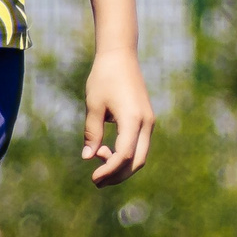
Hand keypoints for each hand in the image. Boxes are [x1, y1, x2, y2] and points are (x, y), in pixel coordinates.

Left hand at [83, 48, 155, 185]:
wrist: (120, 55)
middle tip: (97, 181)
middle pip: (137, 161)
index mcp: (133, 120)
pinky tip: (106, 150)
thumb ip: (92, 133)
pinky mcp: (146, 119)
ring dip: (121, 165)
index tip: (94, 178)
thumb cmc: (104, 77)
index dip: (109, 170)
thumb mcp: (93, 105)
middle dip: (118, 175)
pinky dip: (125, 153)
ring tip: (98, 161)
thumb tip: (88, 157)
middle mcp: (146, 123)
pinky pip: (139, 144)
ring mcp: (148, 122)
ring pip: (140, 155)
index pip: (123, 155)